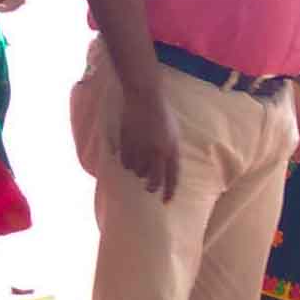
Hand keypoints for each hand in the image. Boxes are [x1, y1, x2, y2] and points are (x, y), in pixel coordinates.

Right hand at [119, 87, 181, 202]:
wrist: (145, 97)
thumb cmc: (161, 115)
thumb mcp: (174, 133)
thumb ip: (172, 152)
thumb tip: (168, 171)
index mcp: (172, 148)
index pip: (173, 177)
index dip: (169, 191)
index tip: (166, 202)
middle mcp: (158, 151)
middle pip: (154, 180)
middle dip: (152, 187)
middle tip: (149, 188)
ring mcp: (142, 148)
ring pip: (138, 172)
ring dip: (138, 171)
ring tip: (139, 161)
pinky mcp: (127, 144)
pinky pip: (125, 163)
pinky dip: (126, 162)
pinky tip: (129, 155)